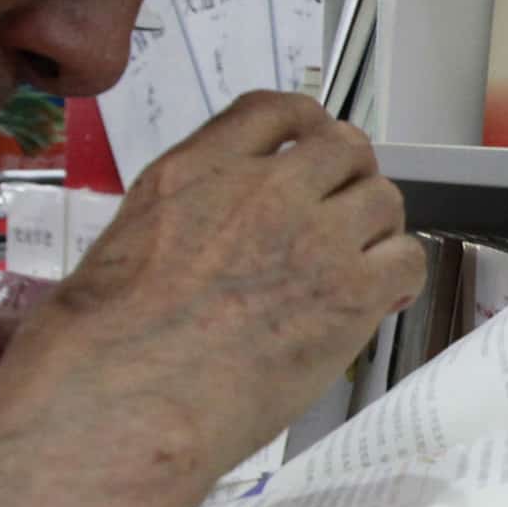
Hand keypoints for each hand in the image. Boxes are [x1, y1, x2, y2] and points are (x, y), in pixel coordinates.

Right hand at [0, 93, 421, 486]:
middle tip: (344, 215)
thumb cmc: (100, 340)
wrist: (125, 395)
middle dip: (351, 176)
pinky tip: (383, 300)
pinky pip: (407, 259)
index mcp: (198, 170)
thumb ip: (180, 217)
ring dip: (377, 228)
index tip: (312, 149)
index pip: (273, 110)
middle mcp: (264, 188)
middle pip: (344, 147)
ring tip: (361, 264)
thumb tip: (201, 239)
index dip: (306, 125)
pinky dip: (400, 276)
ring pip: (383, 200)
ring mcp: (313, 236)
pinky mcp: (350, 292)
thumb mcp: (123, 241)